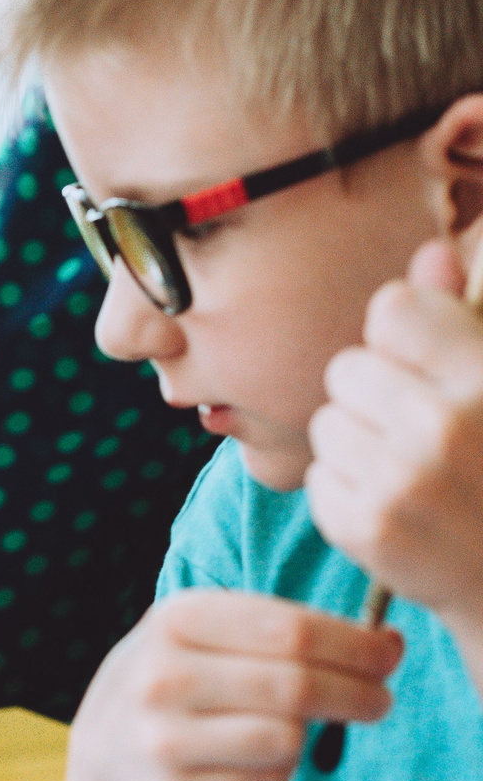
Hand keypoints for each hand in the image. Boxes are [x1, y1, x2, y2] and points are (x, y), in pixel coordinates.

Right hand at [73, 591, 399, 780]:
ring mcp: (159, 738)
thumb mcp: (220, 633)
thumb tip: (391, 643)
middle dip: (356, 694)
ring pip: (285, 739)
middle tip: (378, 701)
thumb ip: (299, 631)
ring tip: (292, 728)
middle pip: (295, 686)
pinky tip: (255, 760)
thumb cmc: (192, 676)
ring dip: (307, 736)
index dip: (354, 646)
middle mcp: (158, 677)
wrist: (112, 746)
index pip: (292, 630)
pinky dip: (279, 772)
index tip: (386, 657)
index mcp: (175, 620)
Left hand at [309, 239, 482, 627]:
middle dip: (375, 395)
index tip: (427, 367)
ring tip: (414, 471)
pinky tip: (398, 508)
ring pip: (327, 423)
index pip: (393, 310)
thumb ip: (461, 320)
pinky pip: (319, 477)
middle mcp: (445, 425)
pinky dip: (348, 491)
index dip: (402, 338)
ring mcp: (402, 481)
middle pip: (347, 368)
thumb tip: (429, 252)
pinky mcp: (366, 528)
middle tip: (424, 432)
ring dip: (359, 443)